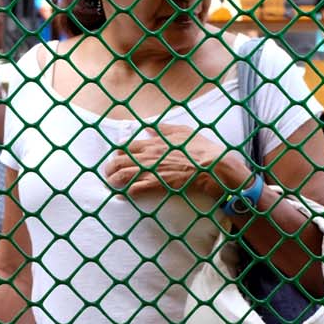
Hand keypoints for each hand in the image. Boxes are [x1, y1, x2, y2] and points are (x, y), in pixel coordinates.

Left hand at [104, 124, 251, 197]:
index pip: (126, 146)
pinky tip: (122, 196)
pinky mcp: (158, 184)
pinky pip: (135, 189)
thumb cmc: (202, 149)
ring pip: (123, 175)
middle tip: (109, 175)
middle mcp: (149, 155)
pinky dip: (126, 193)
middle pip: (118, 161)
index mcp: (154, 142)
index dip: (118, 153)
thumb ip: (164, 128)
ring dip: (114, 181)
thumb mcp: (184, 131)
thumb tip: (148, 127)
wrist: (214, 166)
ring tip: (111, 185)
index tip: (117, 158)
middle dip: (110, 168)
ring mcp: (152, 170)